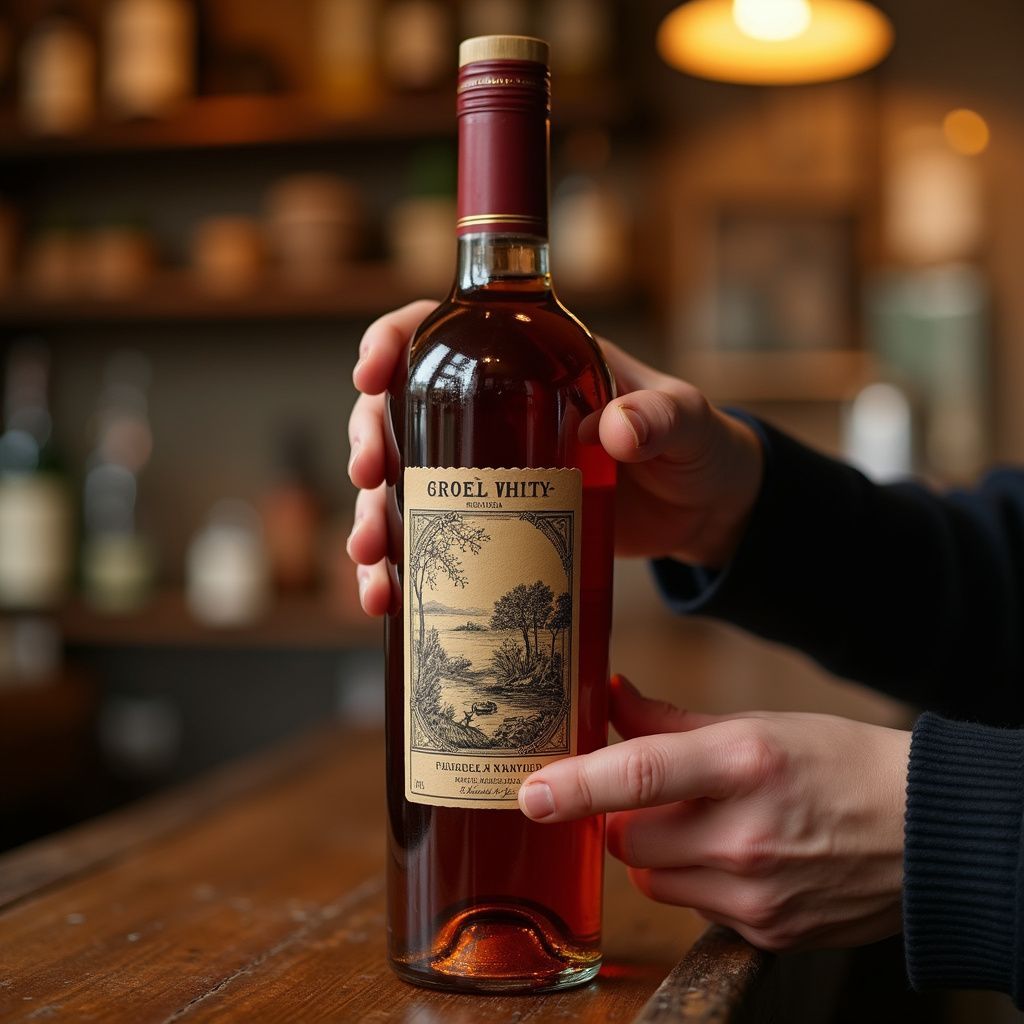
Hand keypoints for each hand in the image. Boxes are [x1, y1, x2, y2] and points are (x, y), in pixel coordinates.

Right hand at [348, 301, 763, 614]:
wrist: (701, 508)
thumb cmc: (694, 446)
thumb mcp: (685, 421)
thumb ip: (660, 417)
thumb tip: (613, 432)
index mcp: (531, 358)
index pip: (442, 329)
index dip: (393, 341)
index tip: (368, 374)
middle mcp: (495, 409)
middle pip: (400, 410)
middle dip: (366, 445)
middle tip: (366, 482)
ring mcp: (488, 468)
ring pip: (403, 482)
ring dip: (373, 519)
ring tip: (372, 564)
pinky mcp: (494, 520)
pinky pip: (433, 536)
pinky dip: (402, 566)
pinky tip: (388, 596)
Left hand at [518, 676, 909, 951]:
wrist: (927, 833)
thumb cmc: (838, 762)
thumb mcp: (756, 724)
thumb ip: (669, 719)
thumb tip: (610, 695)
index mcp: (744, 763)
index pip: (639, 775)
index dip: (576, 785)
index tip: (530, 793)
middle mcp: (746, 834)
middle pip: (628, 838)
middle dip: (626, 816)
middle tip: (658, 796)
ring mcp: (756, 894)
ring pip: (652, 879)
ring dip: (659, 853)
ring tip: (709, 825)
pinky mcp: (766, 933)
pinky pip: (693, 908)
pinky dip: (698, 883)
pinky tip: (742, 858)